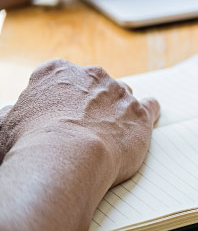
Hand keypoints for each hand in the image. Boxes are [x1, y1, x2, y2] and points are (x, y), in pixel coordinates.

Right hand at [0, 58, 159, 185]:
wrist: (66, 158)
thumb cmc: (29, 144)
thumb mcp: (5, 124)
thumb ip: (13, 113)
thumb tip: (13, 113)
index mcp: (55, 72)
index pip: (55, 74)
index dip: (55, 95)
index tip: (53, 112)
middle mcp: (91, 75)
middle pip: (93, 84)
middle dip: (88, 102)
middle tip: (80, 127)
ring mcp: (119, 92)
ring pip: (121, 94)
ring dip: (116, 109)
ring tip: (109, 131)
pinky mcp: (141, 113)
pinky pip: (150, 106)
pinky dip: (147, 114)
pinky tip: (142, 123)